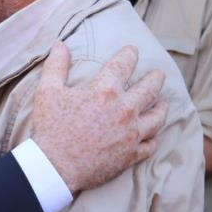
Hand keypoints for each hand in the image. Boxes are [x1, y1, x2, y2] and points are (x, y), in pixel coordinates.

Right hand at [31, 42, 165, 194]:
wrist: (54, 167)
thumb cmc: (50, 128)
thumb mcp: (47, 92)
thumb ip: (56, 66)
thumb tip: (59, 44)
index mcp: (105, 91)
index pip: (123, 65)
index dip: (129, 54)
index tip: (133, 50)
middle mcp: (124, 110)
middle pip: (150, 89)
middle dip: (156, 78)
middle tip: (159, 74)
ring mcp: (131, 134)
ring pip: (157, 117)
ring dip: (162, 107)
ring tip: (163, 102)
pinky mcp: (131, 155)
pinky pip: (151, 144)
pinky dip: (153, 138)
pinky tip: (152, 134)